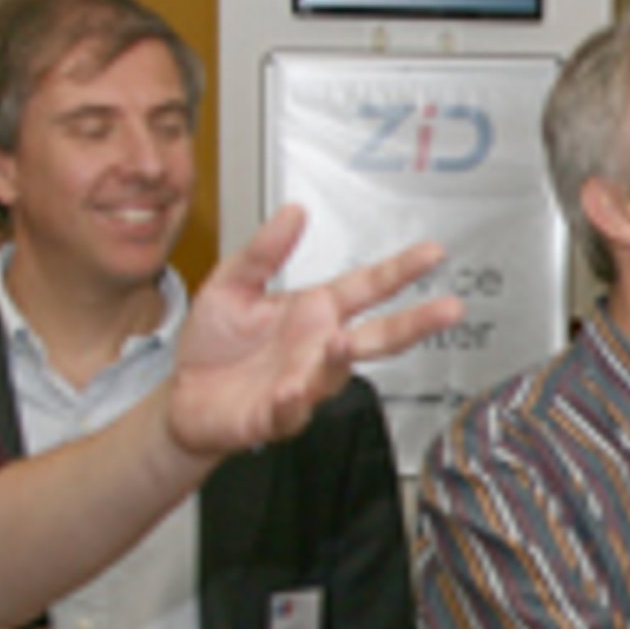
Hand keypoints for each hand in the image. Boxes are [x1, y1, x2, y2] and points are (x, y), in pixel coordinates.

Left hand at [166, 203, 460, 457]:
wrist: (181, 396)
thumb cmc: (213, 345)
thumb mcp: (232, 283)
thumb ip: (265, 250)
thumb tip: (294, 212)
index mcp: (315, 312)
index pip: (368, 286)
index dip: (401, 270)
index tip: (432, 254)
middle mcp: (318, 347)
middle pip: (379, 336)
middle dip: (415, 323)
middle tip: (448, 310)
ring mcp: (303, 383)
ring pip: (334, 373)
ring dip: (339, 358)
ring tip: (339, 342)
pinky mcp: (276, 416)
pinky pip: (291, 410)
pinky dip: (292, 402)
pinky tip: (289, 389)